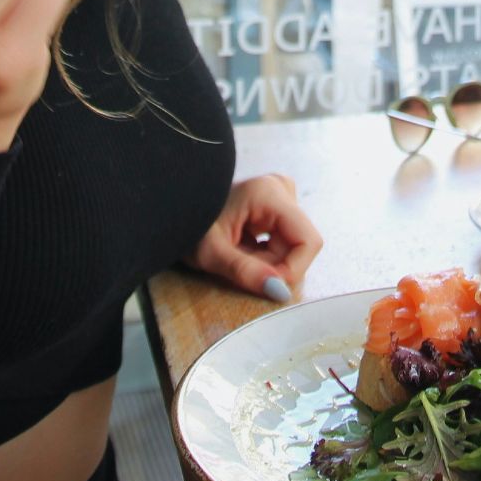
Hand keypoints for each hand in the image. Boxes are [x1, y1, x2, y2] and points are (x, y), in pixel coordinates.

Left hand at [187, 174, 323, 301]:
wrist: (171, 207)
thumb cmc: (186, 224)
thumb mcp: (211, 253)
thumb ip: (245, 272)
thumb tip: (280, 292)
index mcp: (270, 193)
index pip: (308, 241)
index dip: (293, 270)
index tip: (266, 284)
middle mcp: (280, 189)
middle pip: (298, 245)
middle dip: (273, 266)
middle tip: (239, 265)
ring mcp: (279, 195)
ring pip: (291, 246)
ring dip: (267, 262)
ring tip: (237, 255)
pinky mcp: (275, 206)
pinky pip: (283, 240)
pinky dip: (264, 254)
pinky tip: (242, 248)